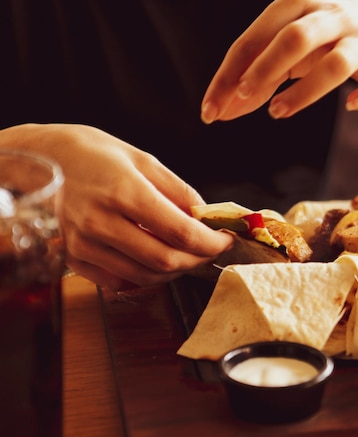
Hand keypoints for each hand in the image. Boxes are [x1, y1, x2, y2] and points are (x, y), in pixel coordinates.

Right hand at [1, 124, 233, 289]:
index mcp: (124, 192)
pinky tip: (152, 260)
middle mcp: (101, 222)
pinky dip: (143, 277)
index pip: (180, 232)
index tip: (226, 239)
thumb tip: (206, 220)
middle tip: (209, 250)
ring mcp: (84, 243)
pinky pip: (118, 281)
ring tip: (184, 253)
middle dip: (197, 260)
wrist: (53, 158)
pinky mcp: (74, 257)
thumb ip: (179, 193)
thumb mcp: (146, 161)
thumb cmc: (101, 155)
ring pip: (144, 277)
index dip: (211, 242)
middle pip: (164, 261)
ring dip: (173, 271)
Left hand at [201, 0, 357, 121]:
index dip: (228, 75)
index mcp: (297, 6)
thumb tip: (220, 112)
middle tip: (240, 98)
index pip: (255, 38)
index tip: (209, 110)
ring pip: (337, 62)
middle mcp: (332, 15)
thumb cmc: (325, 41)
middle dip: (262, 70)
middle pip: (294, 39)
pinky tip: (352, 106)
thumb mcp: (288, 52)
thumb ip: (257, 78)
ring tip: (278, 112)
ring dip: (306, 91)